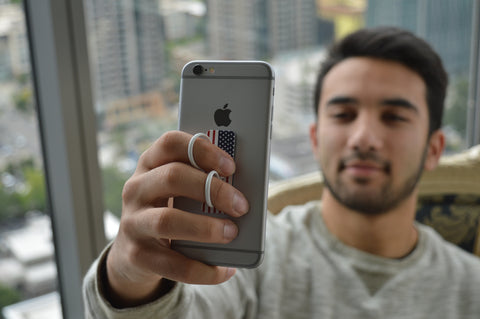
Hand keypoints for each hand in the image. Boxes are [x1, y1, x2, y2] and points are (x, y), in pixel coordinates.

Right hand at [104, 131, 248, 306]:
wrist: (134, 252)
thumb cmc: (171, 210)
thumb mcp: (180, 191)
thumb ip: (203, 183)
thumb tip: (245, 190)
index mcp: (151, 164)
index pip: (171, 143)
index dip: (202, 150)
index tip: (231, 165)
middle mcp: (137, 188)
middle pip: (172, 176)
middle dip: (213, 190)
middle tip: (241, 205)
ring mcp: (133, 222)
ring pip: (168, 219)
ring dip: (206, 227)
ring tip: (232, 233)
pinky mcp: (136, 255)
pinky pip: (172, 264)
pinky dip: (203, 269)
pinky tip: (224, 270)